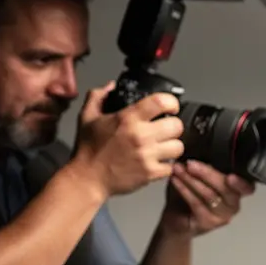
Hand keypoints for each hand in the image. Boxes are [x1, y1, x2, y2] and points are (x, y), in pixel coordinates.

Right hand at [70, 81, 184, 198]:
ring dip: (172, 146)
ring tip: (163, 147)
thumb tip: (112, 86)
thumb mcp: (87, 117)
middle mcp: (141, 136)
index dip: (171, 102)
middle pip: (176, 126)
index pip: (161, 101)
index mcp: (128, 118)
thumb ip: (99, 97)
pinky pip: (171, 167)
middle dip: (173, 126)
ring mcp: (147, 155)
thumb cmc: (88, 149)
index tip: (170, 107)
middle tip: (166, 129)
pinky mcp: (150, 173)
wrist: (87, 178)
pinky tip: (157, 162)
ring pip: (178, 147)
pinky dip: (166, 166)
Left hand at [162, 159, 255, 236]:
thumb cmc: (189, 194)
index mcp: (237, 189)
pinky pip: (197, 203)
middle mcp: (234, 203)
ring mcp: (223, 215)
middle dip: (207, 173)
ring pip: (209, 195)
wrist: (176, 219)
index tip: (231, 175)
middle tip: (191, 163)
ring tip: (178, 169)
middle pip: (226, 188)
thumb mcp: (200, 175)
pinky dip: (184, 190)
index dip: (241, 182)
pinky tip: (175, 180)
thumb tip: (202, 140)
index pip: (248, 186)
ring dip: (192, 180)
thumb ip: (208, 163)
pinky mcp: (209, 223)